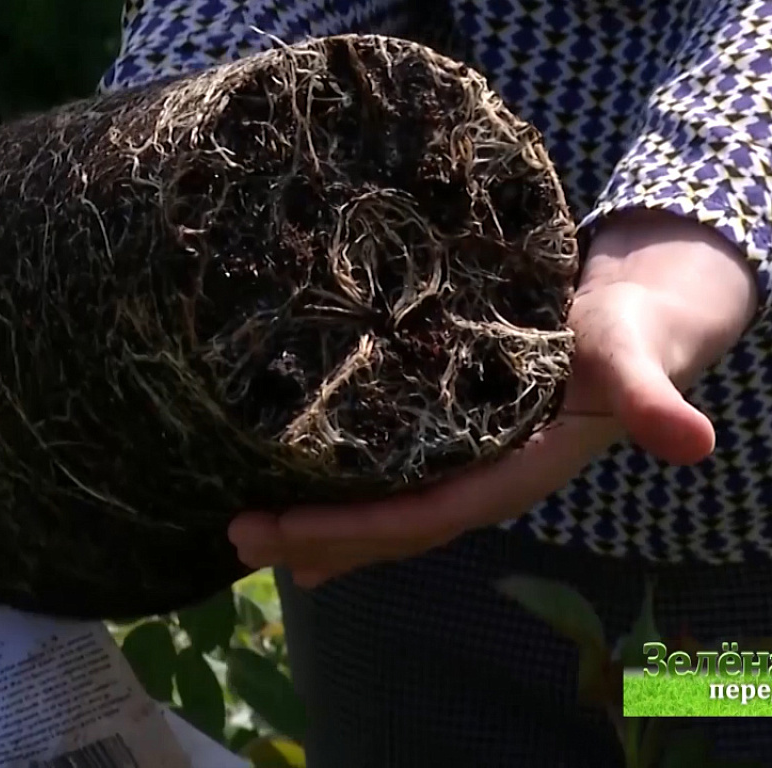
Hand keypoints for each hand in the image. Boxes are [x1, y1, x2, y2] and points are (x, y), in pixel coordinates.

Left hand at [227, 209, 758, 586]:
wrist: (630, 329)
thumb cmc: (624, 339)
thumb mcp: (633, 358)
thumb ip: (650, 397)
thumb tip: (694, 440)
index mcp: (510, 478)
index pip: (420, 516)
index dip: (352, 529)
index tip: (279, 530)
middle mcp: (478, 486)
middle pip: (387, 528)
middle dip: (312, 536)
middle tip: (233, 533)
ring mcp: (461, 473)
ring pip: (381, 516)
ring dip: (316, 530)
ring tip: (245, 536)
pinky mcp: (448, 449)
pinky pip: (389, 487)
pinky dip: (340, 505)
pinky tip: (296, 519)